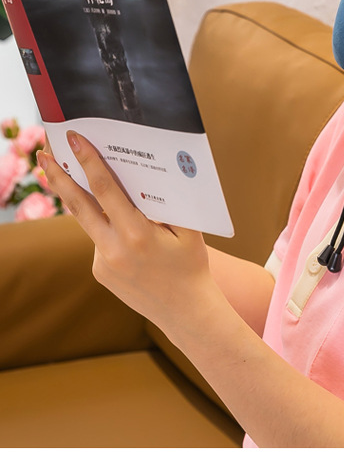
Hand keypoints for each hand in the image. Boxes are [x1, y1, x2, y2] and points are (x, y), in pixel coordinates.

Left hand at [39, 132, 218, 337]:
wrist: (186, 312)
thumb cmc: (191, 265)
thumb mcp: (187, 229)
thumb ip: (166, 203)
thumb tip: (144, 172)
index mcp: (137, 233)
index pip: (105, 189)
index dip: (88, 162)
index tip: (74, 141)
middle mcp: (114, 249)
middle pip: (78, 204)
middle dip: (58, 176)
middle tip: (43, 153)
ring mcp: (102, 264)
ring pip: (90, 222)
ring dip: (82, 200)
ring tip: (73, 178)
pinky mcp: (99, 273)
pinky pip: (100, 241)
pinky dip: (110, 231)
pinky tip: (131, 241)